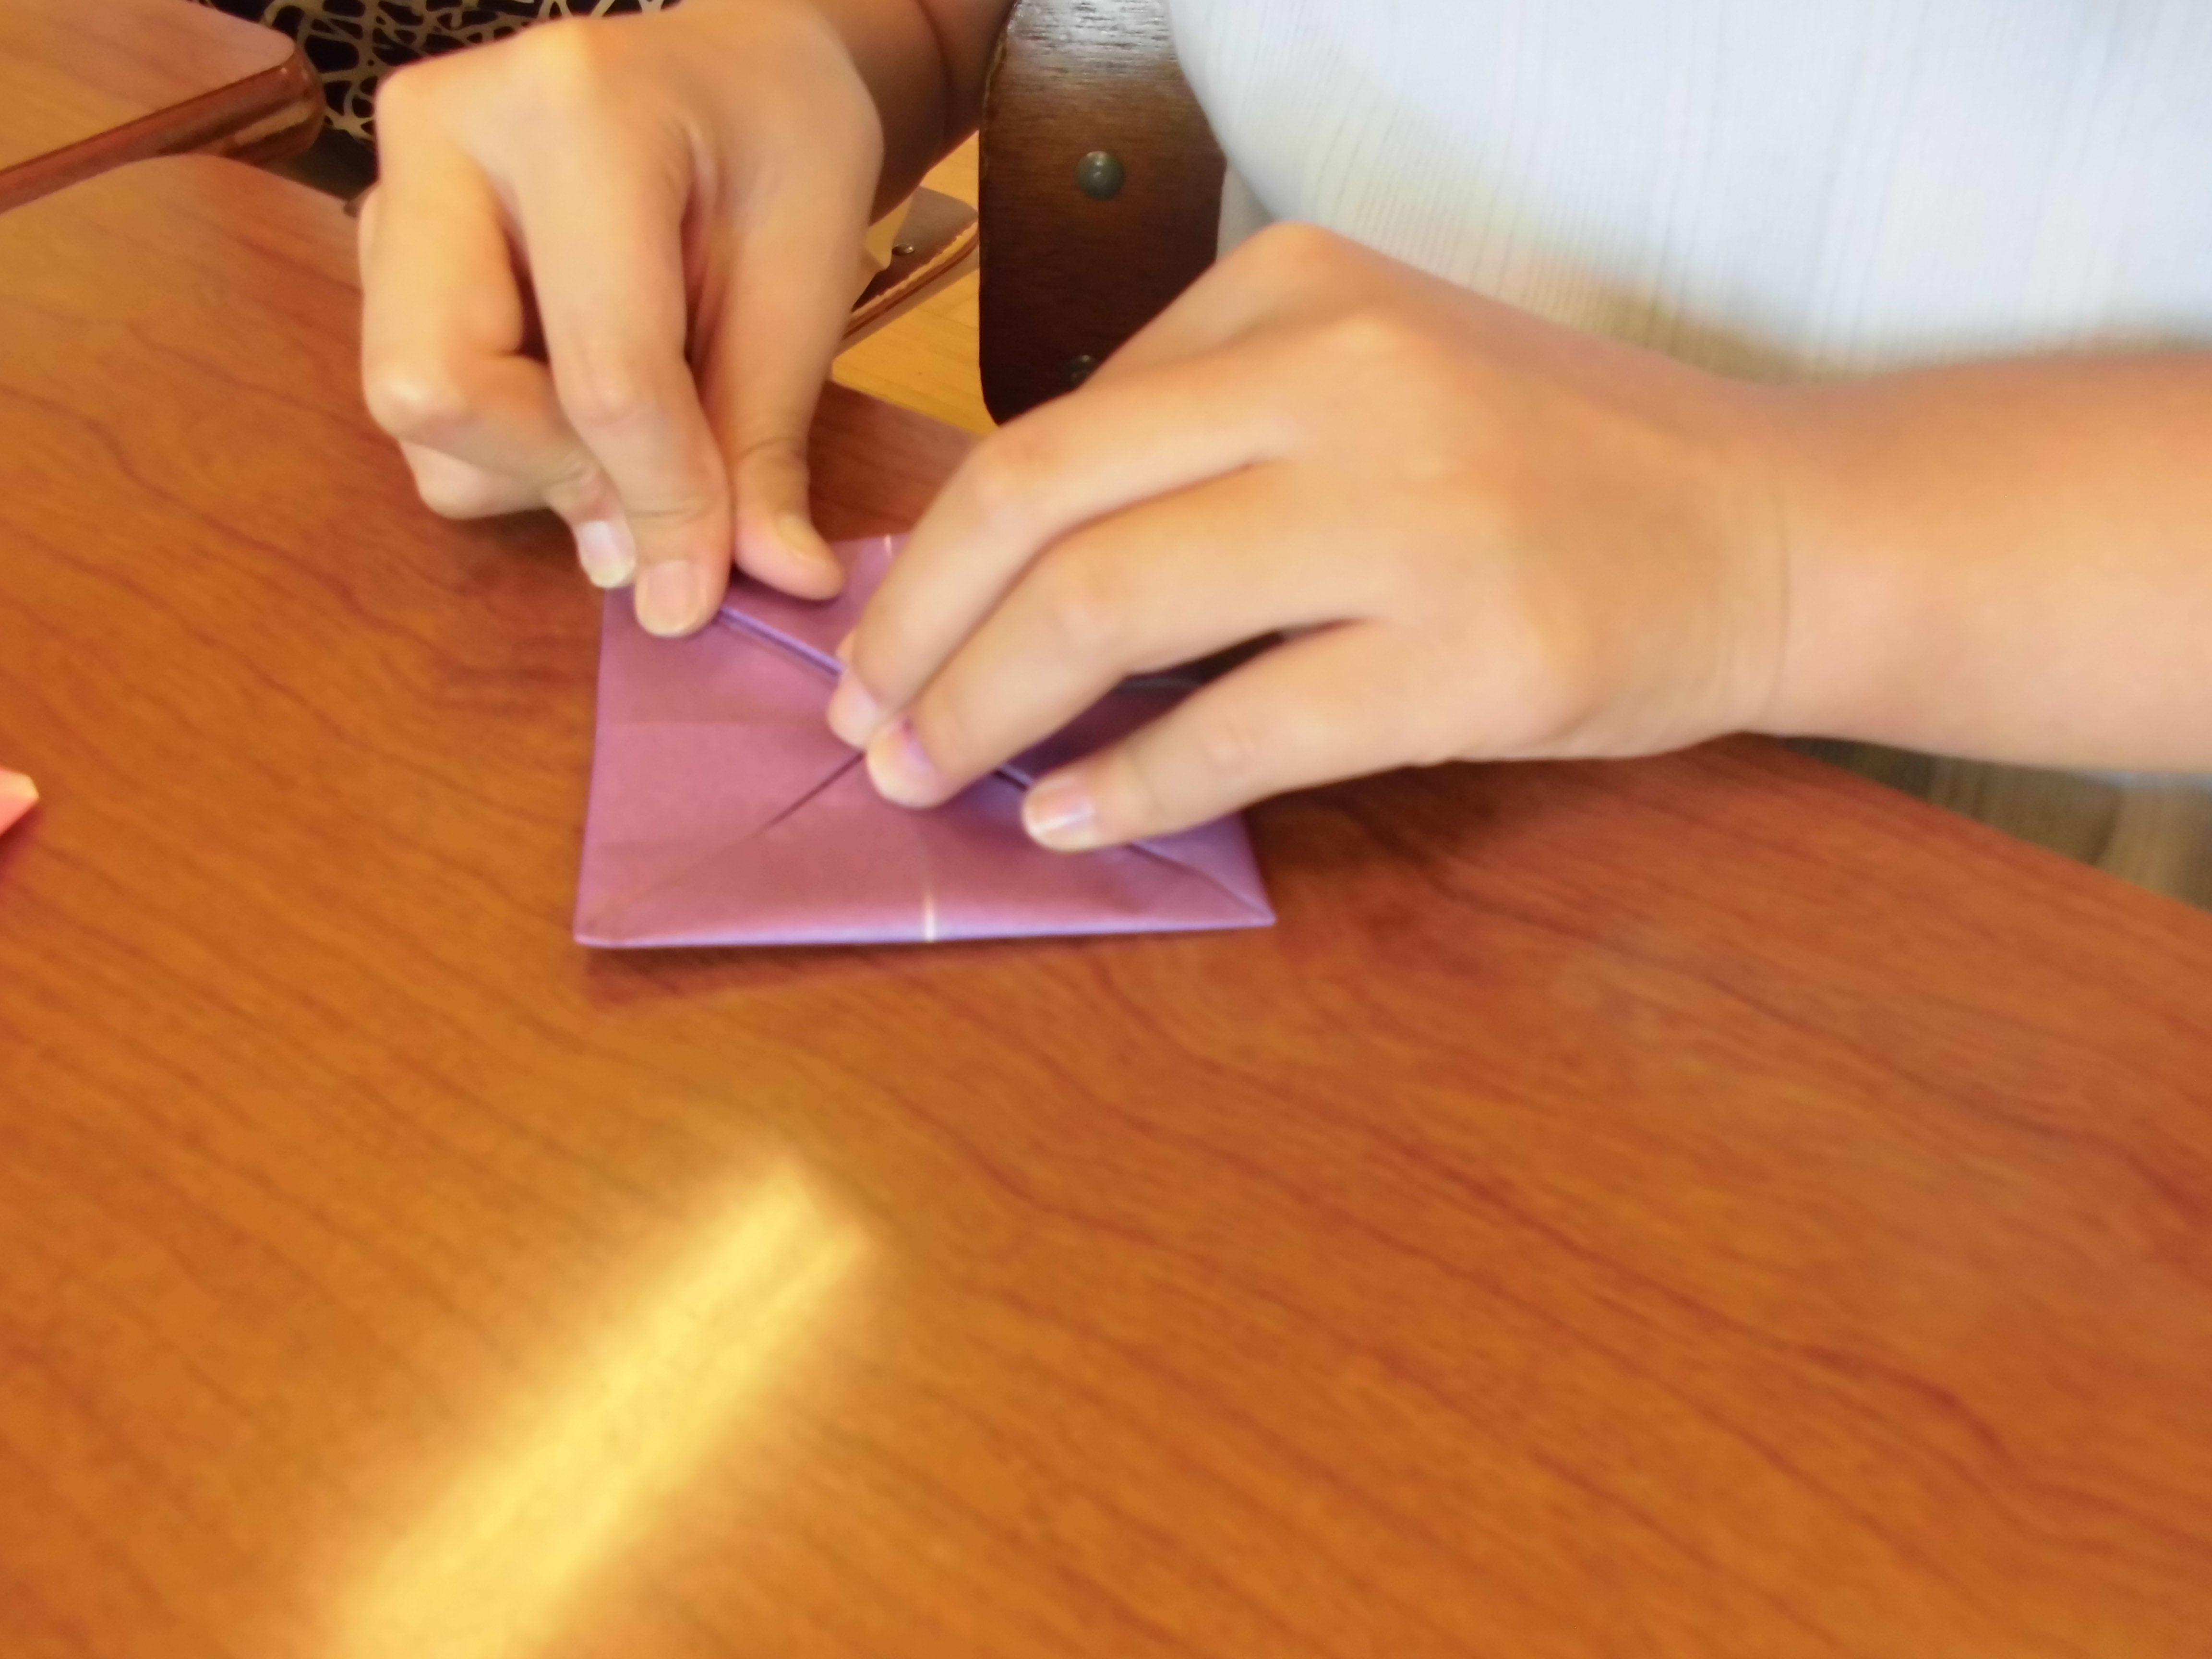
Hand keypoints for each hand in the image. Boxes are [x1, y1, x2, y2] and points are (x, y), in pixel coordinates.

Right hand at [357, 1, 887, 633]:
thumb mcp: (806, 284)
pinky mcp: (378, 248)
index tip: (703, 586)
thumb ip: (765, 440)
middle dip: (557, 473)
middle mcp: (444, 133)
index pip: (600, 369)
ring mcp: (390, 187)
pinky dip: (508, 448)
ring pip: (416, 415)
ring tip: (634, 427)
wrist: (731, 78)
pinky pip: (419, 408)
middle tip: (658, 488)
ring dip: (533, 470)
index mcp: (575, 112)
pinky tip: (578, 399)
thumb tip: (773, 585)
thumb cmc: (781, 155)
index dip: (662, 498)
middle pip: (438, 386)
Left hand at [827, 223, 1792, 847]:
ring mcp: (1412, 511)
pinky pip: (1244, 730)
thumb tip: (1010, 572)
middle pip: (1044, 506)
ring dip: (988, 710)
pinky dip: (1131, 783)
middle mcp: (1341, 375)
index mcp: (1296, 291)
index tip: (880, 635)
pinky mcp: (1472, 653)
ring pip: (1115, 608)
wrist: (1776, 525)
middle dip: (919, 632)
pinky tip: (1068, 819)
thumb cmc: (1554, 466)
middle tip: (864, 724)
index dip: (931, 552)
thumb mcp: (1371, 381)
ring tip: (926, 777)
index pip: (1051, 429)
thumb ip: (1207, 438)